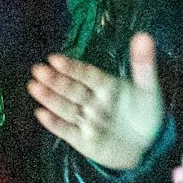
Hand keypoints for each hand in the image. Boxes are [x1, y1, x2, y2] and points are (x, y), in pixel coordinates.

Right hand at [30, 32, 168, 172]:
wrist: (146, 147)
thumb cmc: (145, 113)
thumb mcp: (148, 89)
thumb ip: (144, 65)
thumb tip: (144, 35)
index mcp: (105, 85)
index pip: (86, 74)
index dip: (72, 67)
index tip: (55, 58)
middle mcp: (91, 100)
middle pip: (72, 89)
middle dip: (55, 80)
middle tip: (38, 70)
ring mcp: (85, 119)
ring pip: (65, 107)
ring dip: (49, 98)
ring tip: (33, 86)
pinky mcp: (81, 139)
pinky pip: (66, 130)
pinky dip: (54, 123)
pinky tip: (41, 113)